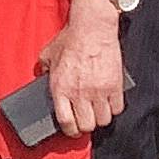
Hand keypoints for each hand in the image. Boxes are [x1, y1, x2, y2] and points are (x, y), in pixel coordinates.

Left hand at [40, 0, 125, 136]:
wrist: (92, 28)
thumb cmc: (70, 39)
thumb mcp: (48, 54)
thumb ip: (44, 69)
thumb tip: (41, 76)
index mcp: (60, 88)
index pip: (66, 122)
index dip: (70, 131)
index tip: (72, 130)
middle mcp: (79, 93)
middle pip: (86, 125)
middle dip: (85, 126)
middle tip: (86, 120)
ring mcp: (99, 91)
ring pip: (103, 120)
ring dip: (100, 118)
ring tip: (97, 112)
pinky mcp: (115, 86)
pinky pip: (117, 108)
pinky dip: (114, 109)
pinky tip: (109, 103)